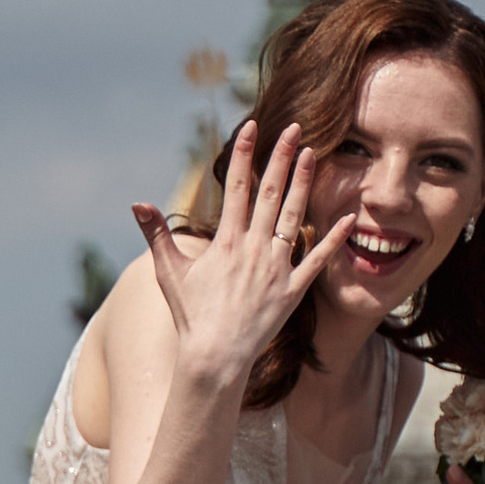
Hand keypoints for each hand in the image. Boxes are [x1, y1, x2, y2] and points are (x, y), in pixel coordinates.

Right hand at [130, 121, 343, 393]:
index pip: (235, 187)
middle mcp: (252, 249)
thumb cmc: (190, 316)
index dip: (244, 154)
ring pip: (294, 217)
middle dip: (282, 157)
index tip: (252, 126)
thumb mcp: (168, 272)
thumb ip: (157, 235)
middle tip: (295, 128)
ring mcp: (275, 268)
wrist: (214, 357)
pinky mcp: (292, 291)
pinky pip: (316, 260)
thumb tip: (137, 203)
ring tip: (313, 155)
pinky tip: (347, 218)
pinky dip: (332, 239)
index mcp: (225, 241)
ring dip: (304, 184)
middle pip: (270, 193)